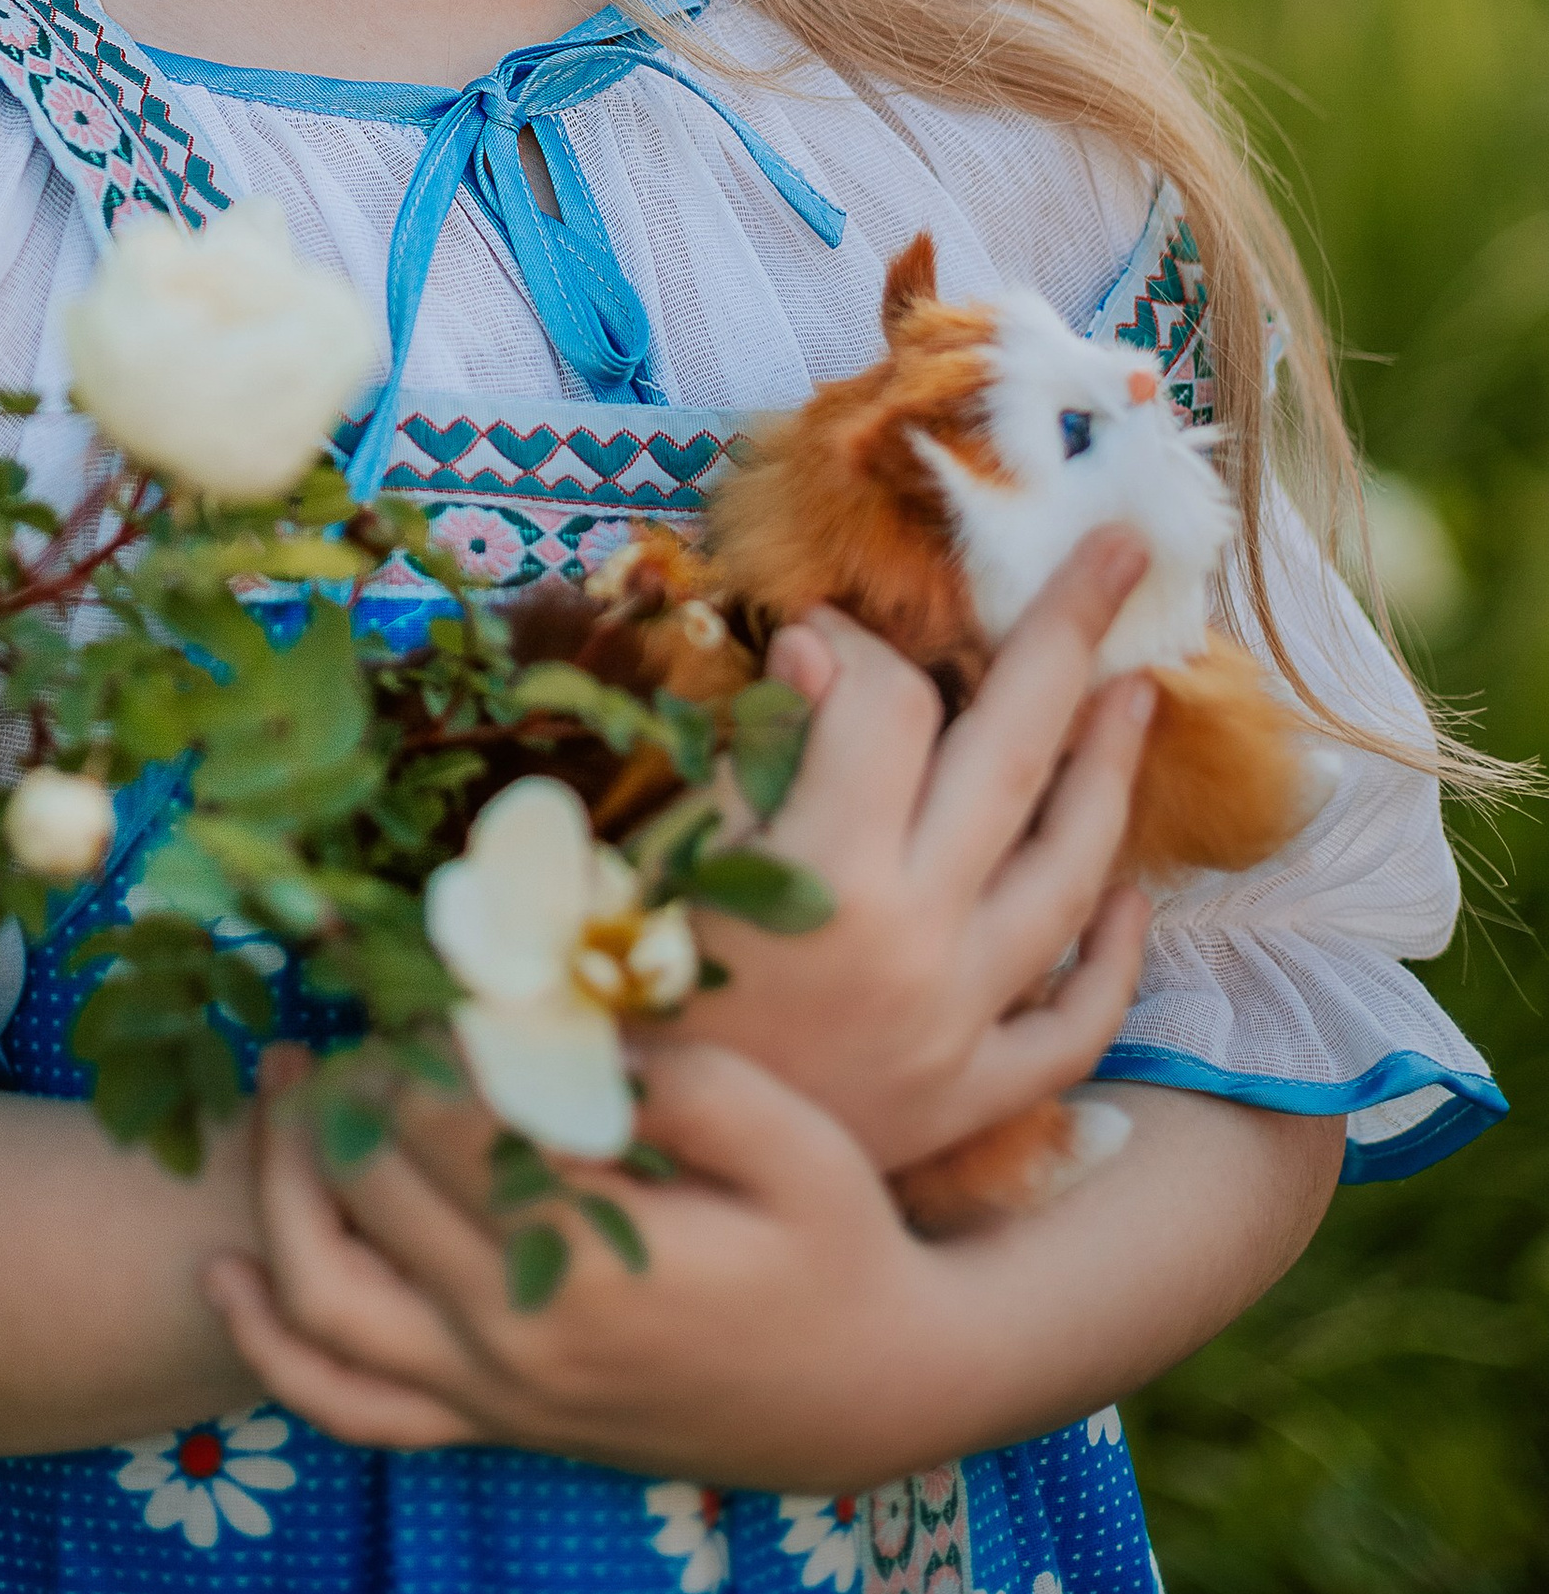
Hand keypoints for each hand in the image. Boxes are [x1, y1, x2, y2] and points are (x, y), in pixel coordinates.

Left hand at [203, 1043, 977, 1490]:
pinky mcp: (491, 1423)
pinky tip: (229, 1273)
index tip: (403, 952)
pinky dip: (273, 1348)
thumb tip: (549, 1022)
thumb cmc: (839, 1246)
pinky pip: (350, 1405)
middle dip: (344, 1082)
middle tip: (357, 1001)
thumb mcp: (789, 1138)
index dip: (411, 1028)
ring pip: (324, 1301)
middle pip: (367, 1190)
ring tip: (281, 1088)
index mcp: (591, 1263)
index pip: (444, 1122)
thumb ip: (668, 1077)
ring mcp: (494, 1395)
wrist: (874, 1396)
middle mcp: (517, 1340)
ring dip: (277, 1189)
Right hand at [654, 526, 1158, 1172]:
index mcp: (822, 868)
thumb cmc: (608, 1001)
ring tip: (1139, 695)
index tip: (819, 635)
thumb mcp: (657, 854)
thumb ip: (751, 750)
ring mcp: (959, 1025)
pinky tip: (1124, 896)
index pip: (886, 702)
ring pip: (1071, 874)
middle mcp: (917, 941)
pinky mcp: (972, 1101)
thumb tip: (816, 645)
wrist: (624, 1197)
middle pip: (1016, 751)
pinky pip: (1074, 1016)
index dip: (858, 646)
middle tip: (1118, 548)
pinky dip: (1109, 951)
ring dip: (1111, 771)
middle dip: (1069, 633)